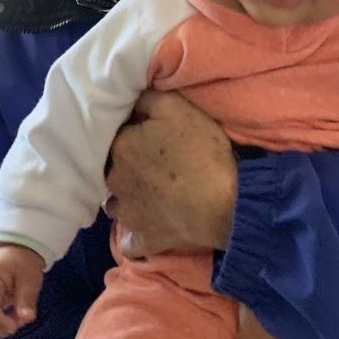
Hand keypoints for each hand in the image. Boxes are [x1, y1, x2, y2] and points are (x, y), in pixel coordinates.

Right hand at [0, 244, 44, 338]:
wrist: (14, 253)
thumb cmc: (22, 263)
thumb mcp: (30, 279)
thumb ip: (27, 299)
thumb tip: (27, 318)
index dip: (0, 323)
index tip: (17, 325)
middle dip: (0, 328)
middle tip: (21, 320)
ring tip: (15, 318)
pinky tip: (7, 320)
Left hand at [105, 90, 236, 257]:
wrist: (226, 204)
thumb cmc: (202, 152)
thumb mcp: (176, 107)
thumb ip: (146, 98)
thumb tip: (129, 100)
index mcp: (120, 147)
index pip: (116, 133)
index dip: (133, 131)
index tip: (151, 133)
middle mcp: (114, 181)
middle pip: (112, 168)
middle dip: (126, 164)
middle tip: (152, 162)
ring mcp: (126, 215)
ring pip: (115, 203)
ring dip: (127, 197)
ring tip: (150, 192)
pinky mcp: (142, 240)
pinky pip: (129, 241)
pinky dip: (136, 234)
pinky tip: (148, 225)